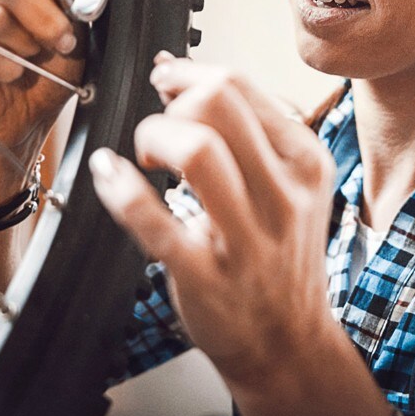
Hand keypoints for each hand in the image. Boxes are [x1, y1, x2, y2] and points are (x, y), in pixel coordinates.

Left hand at [90, 56, 392, 415]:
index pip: (238, 84)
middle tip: (159, 121)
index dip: (187, 72)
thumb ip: (253, 132)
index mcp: (304, 162)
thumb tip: (182, 74)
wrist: (287, 342)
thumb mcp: (294, 187)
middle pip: (215, 102)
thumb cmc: (280, 256)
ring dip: (152, 137)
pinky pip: (153, 220)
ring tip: (148, 157)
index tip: (166, 80)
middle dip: (171, 98)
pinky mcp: (205, 275)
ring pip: (193, 149)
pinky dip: (119, 188)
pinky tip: (110, 174)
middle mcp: (282, 194)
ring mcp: (245, 238)